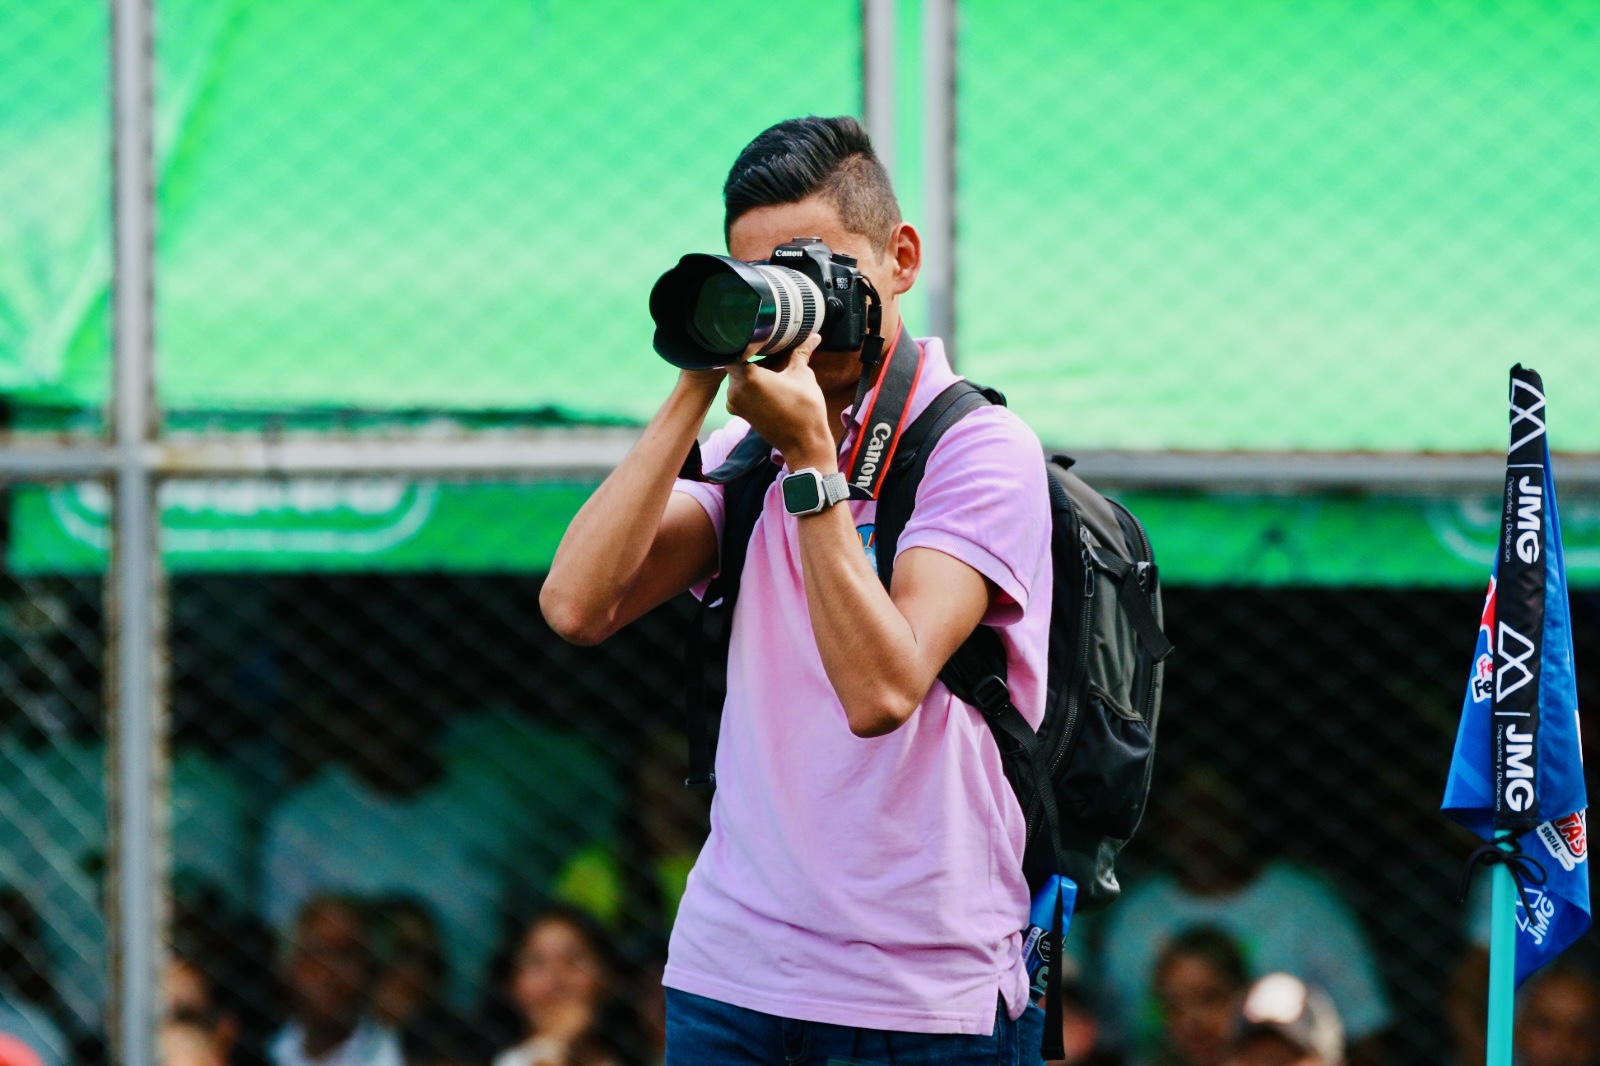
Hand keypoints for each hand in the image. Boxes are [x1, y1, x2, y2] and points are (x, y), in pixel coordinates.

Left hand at [724, 333, 832, 468]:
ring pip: (738, 377)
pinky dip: (751, 386)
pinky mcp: (739, 412)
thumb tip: (813, 337)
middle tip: (768, 349)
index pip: (735, 349)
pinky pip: (740, 391)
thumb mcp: (803, 375)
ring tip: (771, 367)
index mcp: (748, 376)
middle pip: (736, 362)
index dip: (745, 341)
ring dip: (751, 372)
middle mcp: (735, 390)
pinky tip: (768, 384)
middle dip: (751, 356)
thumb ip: (801, 353)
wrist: (804, 444)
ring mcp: (734, 403)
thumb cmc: (805, 409)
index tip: (758, 337)